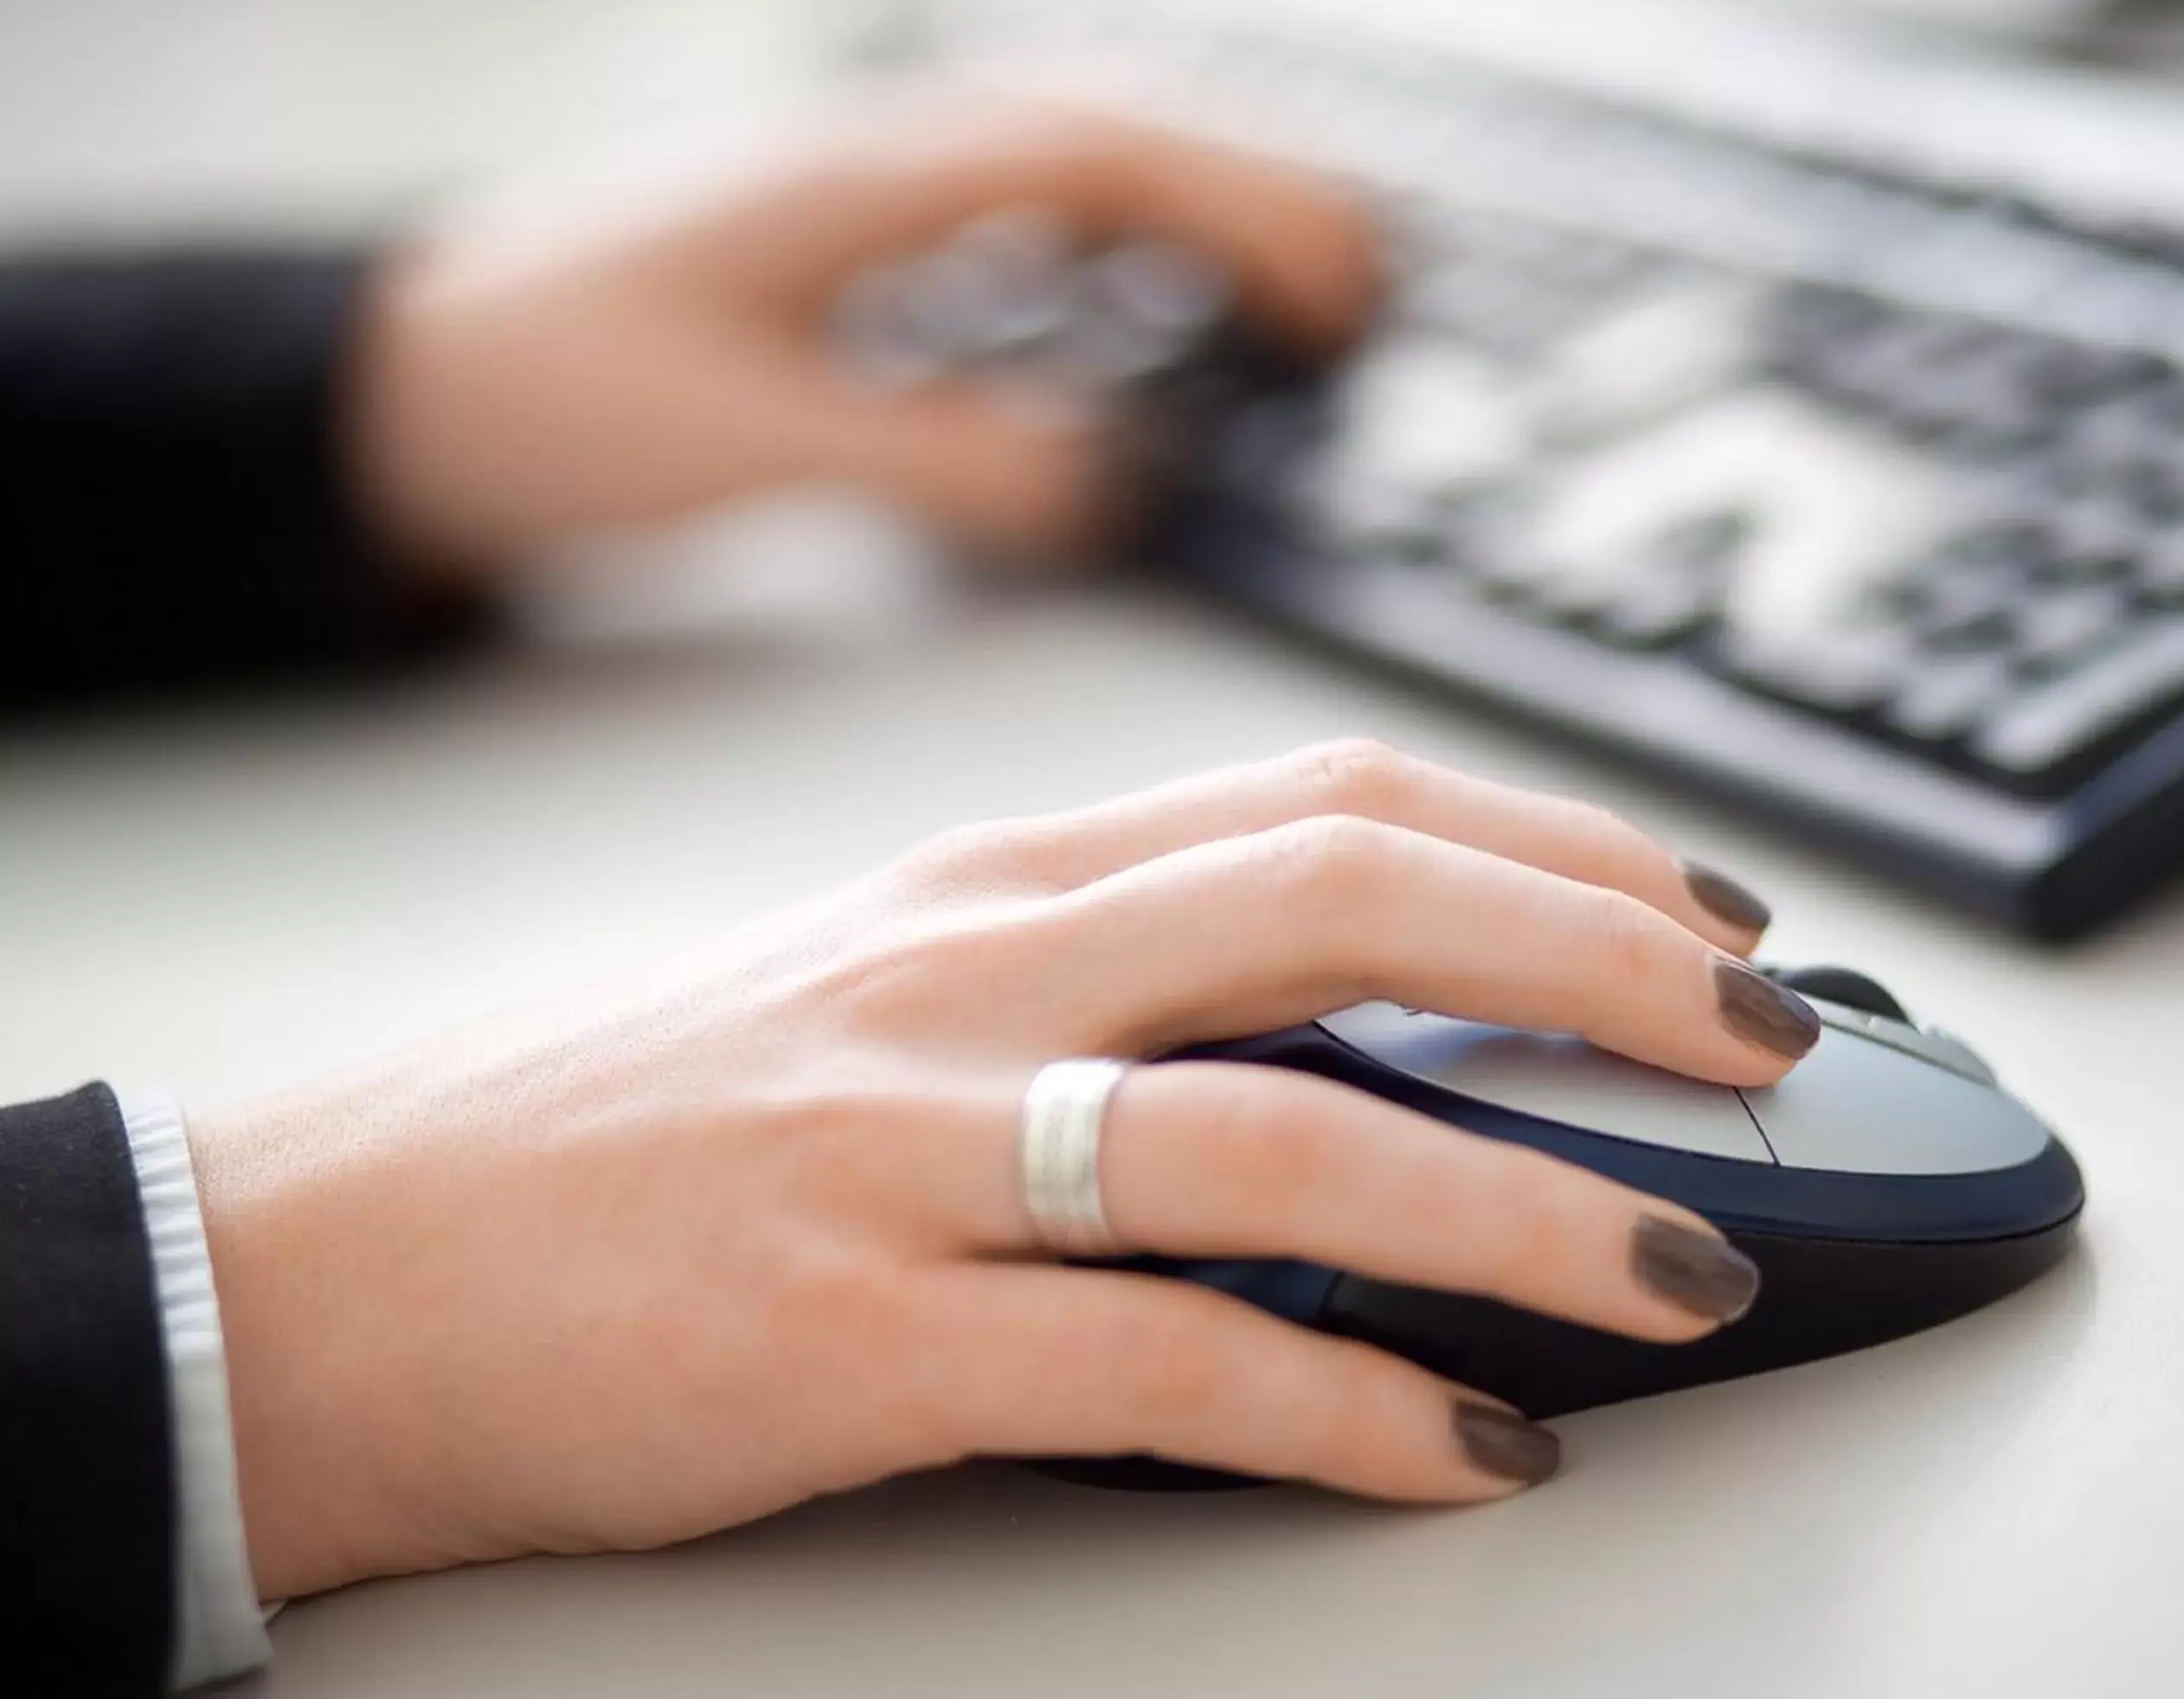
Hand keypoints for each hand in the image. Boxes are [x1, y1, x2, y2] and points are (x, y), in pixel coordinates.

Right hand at [194, 742, 1813, 1600]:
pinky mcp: (855, 1338)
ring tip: (1685, 1267)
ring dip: (1524, 1201)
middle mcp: (977, 975)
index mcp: (998, 879)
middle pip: (1349, 905)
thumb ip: (1110, 988)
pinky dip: (1350, 1412)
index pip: (1334, 801)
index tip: (1705, 912)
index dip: (1556, 845)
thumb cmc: (630, 1123)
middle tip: (1773, 1044)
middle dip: (1600, 961)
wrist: (342, 1260)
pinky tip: (1471, 1450)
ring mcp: (914, 1150)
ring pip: (1287, 1137)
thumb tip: (1361, 1045)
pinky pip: (1163, 1367)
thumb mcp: (888, 990)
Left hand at [350, 103, 1379, 577]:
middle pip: (1125, 128)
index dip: (1249, 217)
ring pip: (1085, 157)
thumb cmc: (539, 395)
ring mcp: (868, 192)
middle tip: (1370, 296)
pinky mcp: (850, 245)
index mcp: (866, 182)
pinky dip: (1123, 244)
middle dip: (1266, 196)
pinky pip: (1026, 213)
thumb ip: (932, 459)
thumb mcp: (741, 445)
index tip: (1340, 307)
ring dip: (1205, 207)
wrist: (395, 383)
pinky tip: (1149, 306)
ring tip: (1303, 293)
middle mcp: (882, 160)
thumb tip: (1108, 485)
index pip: (1108, 155)